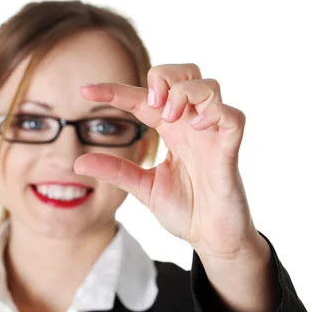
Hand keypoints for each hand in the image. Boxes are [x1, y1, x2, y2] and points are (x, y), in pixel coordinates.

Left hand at [74, 64, 259, 259]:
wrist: (210, 237)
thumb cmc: (185, 209)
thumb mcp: (143, 187)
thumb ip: (116, 171)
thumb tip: (78, 163)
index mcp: (170, 130)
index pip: (141, 98)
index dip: (114, 90)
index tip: (85, 91)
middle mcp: (191, 125)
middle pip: (185, 73)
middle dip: (164, 75)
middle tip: (150, 103)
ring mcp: (212, 135)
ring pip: (209, 86)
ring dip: (185, 93)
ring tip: (170, 117)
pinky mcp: (230, 150)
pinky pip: (234, 117)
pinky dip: (215, 113)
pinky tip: (196, 127)